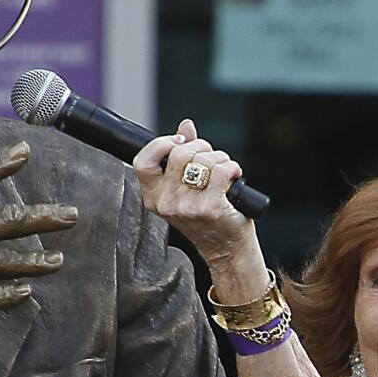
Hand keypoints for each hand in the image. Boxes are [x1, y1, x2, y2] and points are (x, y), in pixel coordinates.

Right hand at [132, 119, 252, 270]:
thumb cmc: (207, 219)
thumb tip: (186, 127)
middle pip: (180, 154)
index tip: (179, 141)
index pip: (143, 161)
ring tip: (225, 170)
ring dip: (220, 158)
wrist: (226, 249)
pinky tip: (234, 175)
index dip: (161, 144)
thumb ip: (182, 156)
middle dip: (201, 147)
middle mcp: (166, 203)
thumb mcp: (186, 189)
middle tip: (211, 157)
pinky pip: (221, 170)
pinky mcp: (209, 208)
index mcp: (153, 198)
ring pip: (203, 161)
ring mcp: (186, 207)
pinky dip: (232, 167)